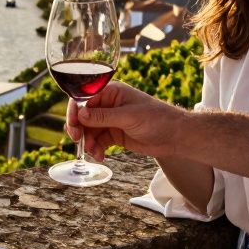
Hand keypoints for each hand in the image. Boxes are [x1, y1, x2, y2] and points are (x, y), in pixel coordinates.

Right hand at [64, 81, 183, 160]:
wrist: (176, 136)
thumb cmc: (157, 119)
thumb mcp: (129, 117)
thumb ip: (103, 116)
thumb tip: (80, 114)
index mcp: (111, 92)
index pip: (85, 98)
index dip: (75, 111)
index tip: (73, 126)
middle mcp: (108, 105)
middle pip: (83, 116)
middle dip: (79, 129)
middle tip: (78, 141)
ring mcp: (111, 120)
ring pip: (89, 130)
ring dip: (88, 142)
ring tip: (94, 153)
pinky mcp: (114, 134)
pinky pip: (98, 141)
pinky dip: (96, 149)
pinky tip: (101, 156)